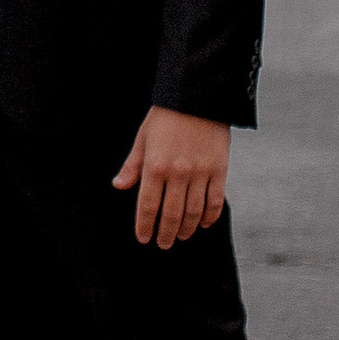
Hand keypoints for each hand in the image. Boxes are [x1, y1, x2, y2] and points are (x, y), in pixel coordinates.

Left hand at [113, 108, 229, 248]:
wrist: (197, 96)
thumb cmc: (165, 116)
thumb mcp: (143, 138)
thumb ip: (132, 165)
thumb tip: (119, 186)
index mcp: (155, 165)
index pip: (148, 205)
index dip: (145, 225)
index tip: (144, 238)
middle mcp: (177, 173)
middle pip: (172, 214)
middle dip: (166, 233)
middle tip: (164, 244)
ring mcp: (200, 172)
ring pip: (194, 212)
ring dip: (187, 229)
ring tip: (181, 236)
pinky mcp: (219, 170)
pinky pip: (215, 200)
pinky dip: (209, 216)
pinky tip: (203, 223)